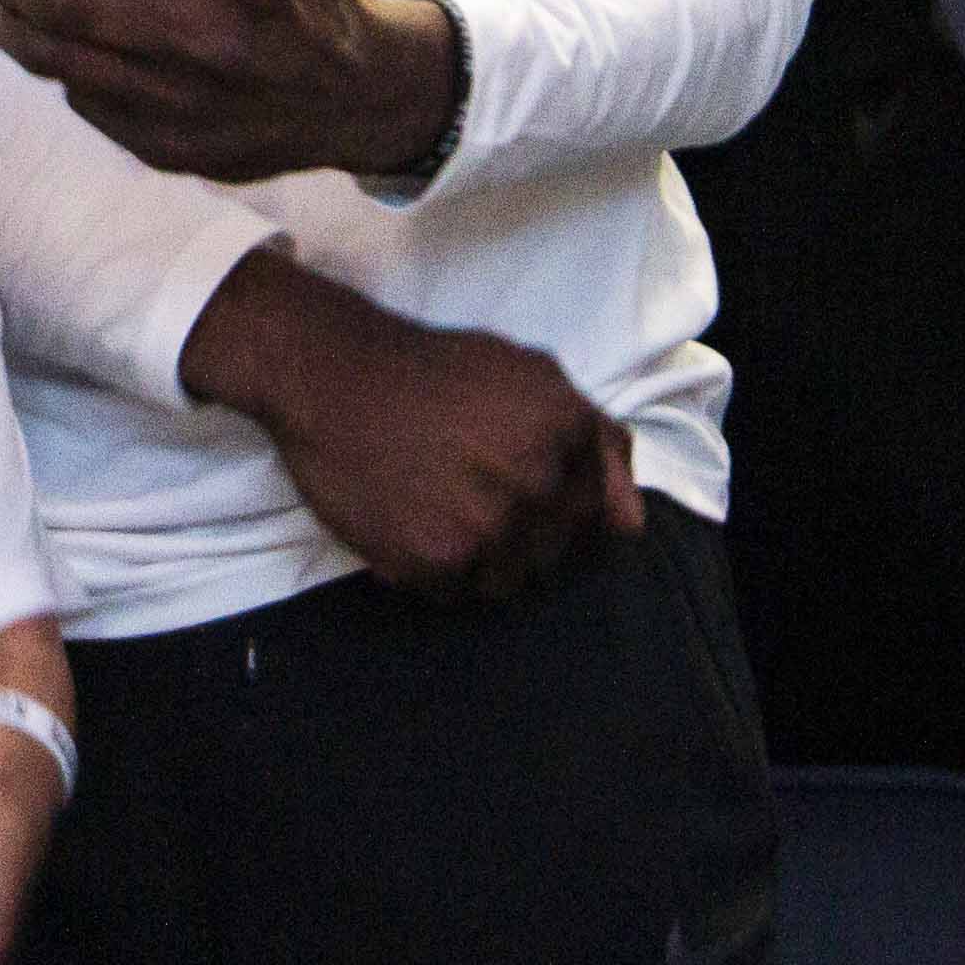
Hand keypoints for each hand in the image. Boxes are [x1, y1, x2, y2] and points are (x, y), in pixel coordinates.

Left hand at [0, 0, 461, 184]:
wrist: (354, 102)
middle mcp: (209, 41)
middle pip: (73, 7)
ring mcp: (185, 103)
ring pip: (63, 65)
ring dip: (19, 28)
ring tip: (14, 2)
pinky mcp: (169, 146)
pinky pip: (88, 106)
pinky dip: (66, 71)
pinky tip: (69, 49)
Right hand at [180, 249, 643, 598]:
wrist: (333, 376)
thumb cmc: (434, 371)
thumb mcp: (531, 374)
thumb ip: (597, 440)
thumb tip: (632, 523)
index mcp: (568, 434)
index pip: (599, 514)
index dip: (560, 504)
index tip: (517, 483)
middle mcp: (537, 484)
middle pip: (555, 553)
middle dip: (522, 532)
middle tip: (469, 489)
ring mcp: (486, 528)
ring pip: (509, 581)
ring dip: (481, 558)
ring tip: (440, 504)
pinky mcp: (435, 562)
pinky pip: (455, 594)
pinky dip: (435, 569)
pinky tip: (411, 519)